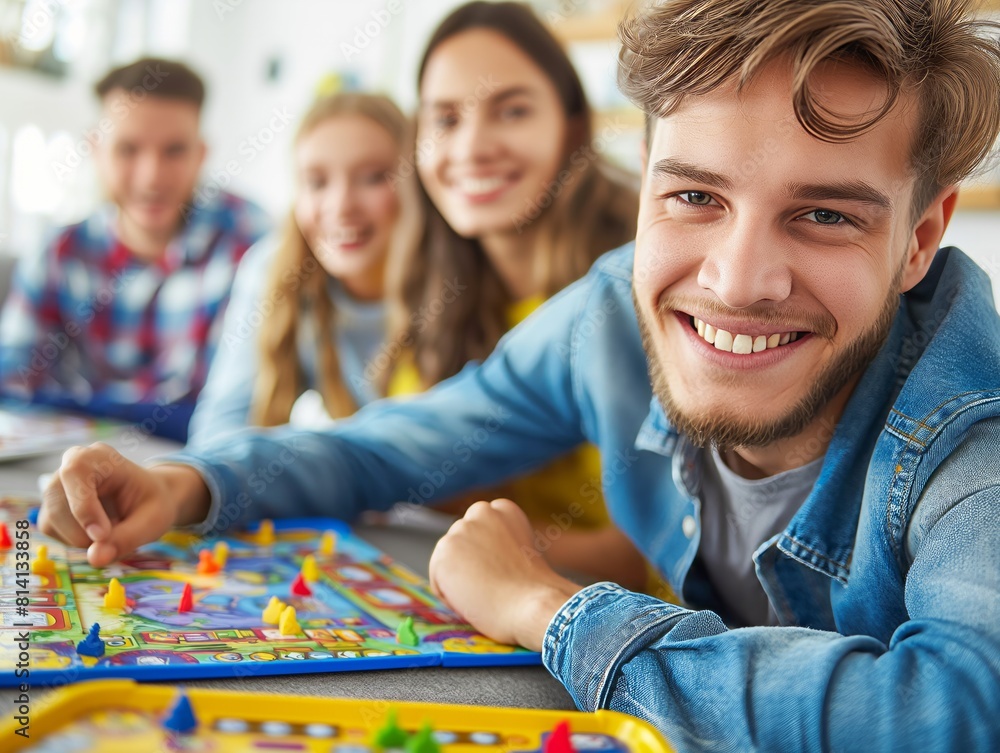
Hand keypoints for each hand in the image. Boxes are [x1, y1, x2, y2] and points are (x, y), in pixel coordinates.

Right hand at [38, 442, 209, 566]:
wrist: (148, 501)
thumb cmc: (152, 504)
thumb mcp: (152, 521)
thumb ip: (126, 538)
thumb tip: (95, 558)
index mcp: (100, 457)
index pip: (75, 473)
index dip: (83, 506)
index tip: (102, 535)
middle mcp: (71, 465)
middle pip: (58, 502)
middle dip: (83, 531)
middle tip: (113, 541)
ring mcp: (57, 487)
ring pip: (52, 521)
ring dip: (81, 538)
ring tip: (112, 530)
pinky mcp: (52, 507)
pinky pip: (52, 530)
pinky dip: (74, 541)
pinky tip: (97, 532)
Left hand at [429, 499, 580, 651]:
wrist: (532, 604)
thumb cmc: (533, 591)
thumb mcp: (521, 551)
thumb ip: (498, 544)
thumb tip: (476, 560)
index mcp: (503, 508)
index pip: (479, 531)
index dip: (486, 556)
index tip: (501, 572)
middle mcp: (480, 511)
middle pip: (460, 544)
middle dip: (469, 564)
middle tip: (490, 586)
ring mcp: (460, 530)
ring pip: (447, 563)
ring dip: (459, 580)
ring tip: (485, 593)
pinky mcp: (444, 552)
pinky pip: (438, 582)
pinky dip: (450, 597)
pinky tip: (473, 600)